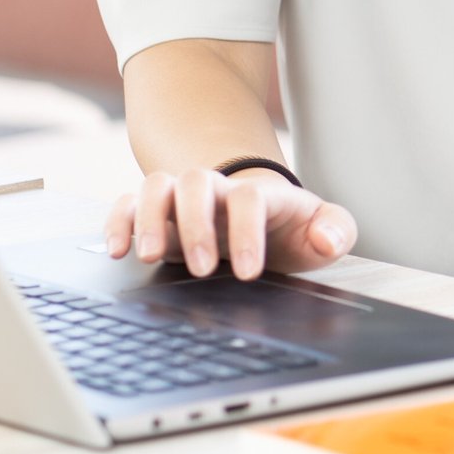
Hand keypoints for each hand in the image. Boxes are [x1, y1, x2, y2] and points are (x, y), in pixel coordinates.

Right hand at [104, 168, 356, 280]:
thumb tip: (326, 240)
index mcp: (260, 194)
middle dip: (194, 224)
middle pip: (197, 181)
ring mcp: (184, 200)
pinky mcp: (157, 215)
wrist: (267, 221)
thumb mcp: (323, 230)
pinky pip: (127, 203)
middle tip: (202, 269)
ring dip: (149, 218)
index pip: (248, 199)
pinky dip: (118, 222)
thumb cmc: (293, 228)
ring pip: (158, 185)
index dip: (246, 233)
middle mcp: (218, 190)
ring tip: (151, 258)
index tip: (249, 272)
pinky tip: (118, 251)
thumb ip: (336, 231)